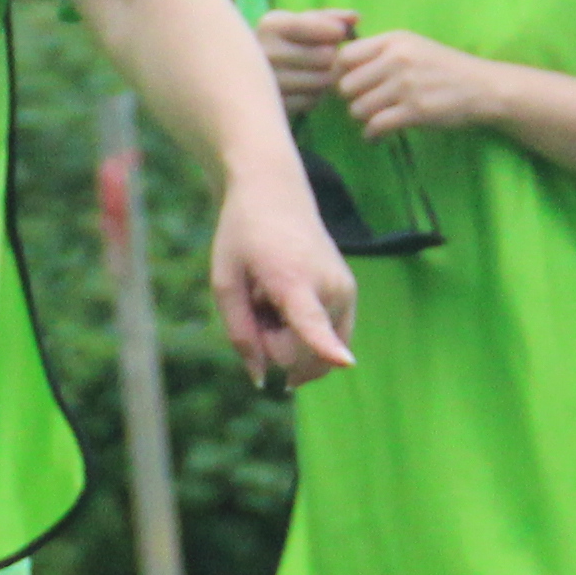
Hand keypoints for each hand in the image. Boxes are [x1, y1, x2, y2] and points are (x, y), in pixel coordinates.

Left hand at [205, 180, 358, 392]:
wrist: (275, 194)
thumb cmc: (243, 238)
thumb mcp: (225, 283)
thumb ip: (240, 334)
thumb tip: (262, 381)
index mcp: (293, 279)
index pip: (311, 322)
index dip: (326, 347)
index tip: (347, 363)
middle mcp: (329, 286)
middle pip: (297, 354)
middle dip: (271, 343)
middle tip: (257, 300)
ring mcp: (345, 291)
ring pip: (311, 351)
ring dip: (285, 337)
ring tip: (272, 296)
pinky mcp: (350, 295)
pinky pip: (327, 341)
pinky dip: (301, 332)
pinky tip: (287, 302)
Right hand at [249, 4, 353, 118]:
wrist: (238, 78)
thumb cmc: (278, 45)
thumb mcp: (297, 24)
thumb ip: (328, 18)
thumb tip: (356, 18)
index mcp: (270, 25)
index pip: (321, 27)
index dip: (335, 33)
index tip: (337, 35)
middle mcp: (265, 52)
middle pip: (326, 57)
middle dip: (330, 59)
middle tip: (321, 59)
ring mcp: (267, 82)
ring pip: (322, 81)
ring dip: (324, 79)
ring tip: (310, 74)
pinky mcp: (272, 105)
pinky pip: (312, 101)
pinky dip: (313, 97)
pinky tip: (302, 91)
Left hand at [330, 27, 519, 143]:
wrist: (482, 87)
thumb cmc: (443, 68)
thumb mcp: (412, 47)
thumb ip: (379, 52)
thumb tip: (337, 66)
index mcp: (394, 40)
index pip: (344, 56)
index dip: (340, 74)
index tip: (351, 85)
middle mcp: (397, 59)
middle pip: (345, 86)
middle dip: (352, 100)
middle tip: (365, 105)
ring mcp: (406, 85)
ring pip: (357, 109)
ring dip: (363, 119)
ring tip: (377, 118)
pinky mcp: (414, 111)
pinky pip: (375, 127)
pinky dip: (371, 136)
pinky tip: (378, 136)